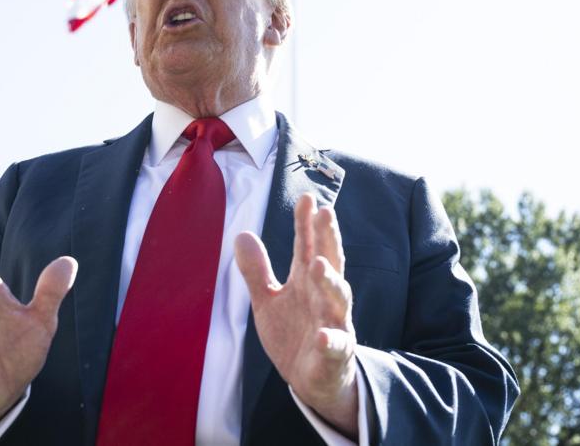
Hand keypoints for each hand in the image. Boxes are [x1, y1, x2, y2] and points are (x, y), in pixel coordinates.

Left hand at [234, 193, 358, 437]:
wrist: (313, 381)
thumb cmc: (294, 334)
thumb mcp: (268, 300)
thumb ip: (257, 270)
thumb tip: (241, 234)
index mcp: (307, 282)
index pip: (309, 246)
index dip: (307, 224)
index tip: (307, 198)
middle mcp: (324, 297)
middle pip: (329, 262)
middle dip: (328, 239)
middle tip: (326, 213)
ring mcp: (333, 323)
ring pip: (337, 298)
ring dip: (329, 281)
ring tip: (316, 264)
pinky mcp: (335, 353)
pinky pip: (335, 345)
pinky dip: (330, 339)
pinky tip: (321, 334)